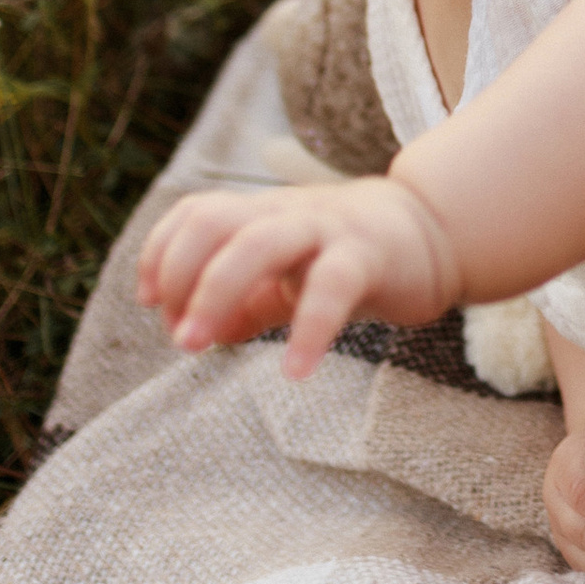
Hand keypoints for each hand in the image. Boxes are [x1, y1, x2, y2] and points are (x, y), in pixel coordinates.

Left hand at [137, 173, 465, 378]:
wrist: (433, 234)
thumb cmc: (348, 259)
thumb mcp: (286, 279)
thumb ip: (243, 304)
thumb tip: (200, 336)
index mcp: (261, 214)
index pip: (196, 213)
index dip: (161, 253)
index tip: (151, 302)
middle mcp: (285, 211)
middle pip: (214, 221)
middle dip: (179, 276)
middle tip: (177, 339)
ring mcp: (325, 229)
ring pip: (259, 242)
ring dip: (215, 292)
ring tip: (197, 346)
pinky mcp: (367, 256)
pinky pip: (331, 287)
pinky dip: (309, 331)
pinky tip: (296, 372)